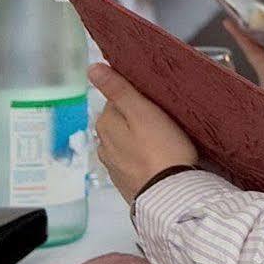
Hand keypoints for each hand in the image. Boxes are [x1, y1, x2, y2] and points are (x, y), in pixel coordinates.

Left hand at [89, 63, 196, 202]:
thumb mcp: (143, 112)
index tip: (156, 102)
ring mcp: (114, 167)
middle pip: (119, 121)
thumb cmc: (162, 148)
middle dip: (136, 118)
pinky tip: (157, 159)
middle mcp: (103, 146)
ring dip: (138, 139)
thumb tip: (92, 68)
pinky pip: (132, 162)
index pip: (116, 100)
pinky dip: (141, 158)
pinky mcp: (127, 183)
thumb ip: (118, 89)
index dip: (137, 97)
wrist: (171, 195)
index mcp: (105, 125)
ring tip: (163, 140)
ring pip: (125, 142)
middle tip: (163, 120)